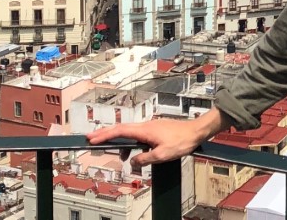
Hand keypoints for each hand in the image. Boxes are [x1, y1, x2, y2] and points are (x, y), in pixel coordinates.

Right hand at [87, 108, 228, 170]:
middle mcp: (146, 126)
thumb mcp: (162, 155)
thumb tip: (132, 161)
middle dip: (105, 133)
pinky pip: (138, 134)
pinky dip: (131, 141)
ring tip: (118, 154)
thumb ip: (145, 159)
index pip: (120, 131)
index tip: (92, 138)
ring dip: (120, 141)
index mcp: (145, 130)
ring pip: (130, 132)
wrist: (196, 131)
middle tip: (91, 138)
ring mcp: (151, 126)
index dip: (105, 135)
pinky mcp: (156, 129)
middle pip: (121, 128)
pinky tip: (133, 151)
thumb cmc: (182, 141)